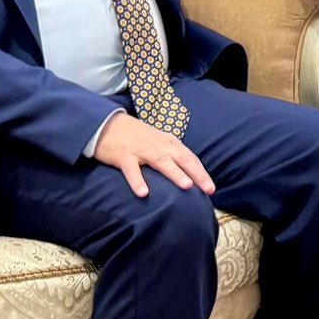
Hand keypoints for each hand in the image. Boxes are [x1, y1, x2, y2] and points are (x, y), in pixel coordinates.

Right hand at [94, 112, 214, 198]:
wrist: (106, 124)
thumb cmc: (134, 136)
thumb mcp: (156, 141)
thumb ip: (170, 154)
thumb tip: (186, 173)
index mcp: (168, 142)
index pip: (189, 157)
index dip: (201, 172)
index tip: (212, 188)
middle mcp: (158, 145)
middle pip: (181, 159)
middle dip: (197, 174)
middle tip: (209, 189)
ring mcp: (141, 150)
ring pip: (161, 161)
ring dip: (175, 173)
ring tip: (187, 186)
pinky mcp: (123, 156)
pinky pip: (131, 170)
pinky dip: (138, 181)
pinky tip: (144, 193)